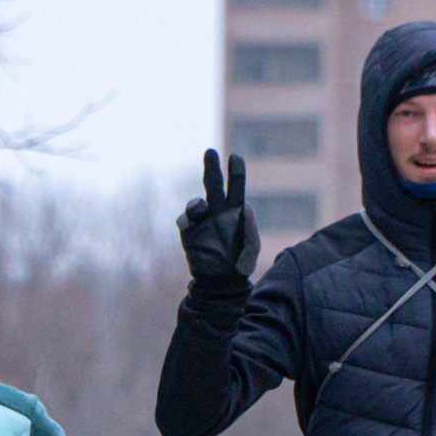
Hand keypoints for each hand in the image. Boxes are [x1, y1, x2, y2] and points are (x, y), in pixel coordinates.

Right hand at [177, 149, 259, 288]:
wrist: (220, 284)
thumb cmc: (240, 265)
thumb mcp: (251, 247)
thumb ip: (250, 227)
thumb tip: (245, 206)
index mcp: (235, 210)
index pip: (235, 185)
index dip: (235, 170)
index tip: (235, 157)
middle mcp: (217, 211)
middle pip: (212, 183)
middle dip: (211, 167)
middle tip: (210, 152)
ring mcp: (201, 222)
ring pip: (195, 203)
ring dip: (196, 204)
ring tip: (200, 209)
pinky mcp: (188, 234)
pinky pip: (184, 221)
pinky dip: (187, 221)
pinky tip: (192, 227)